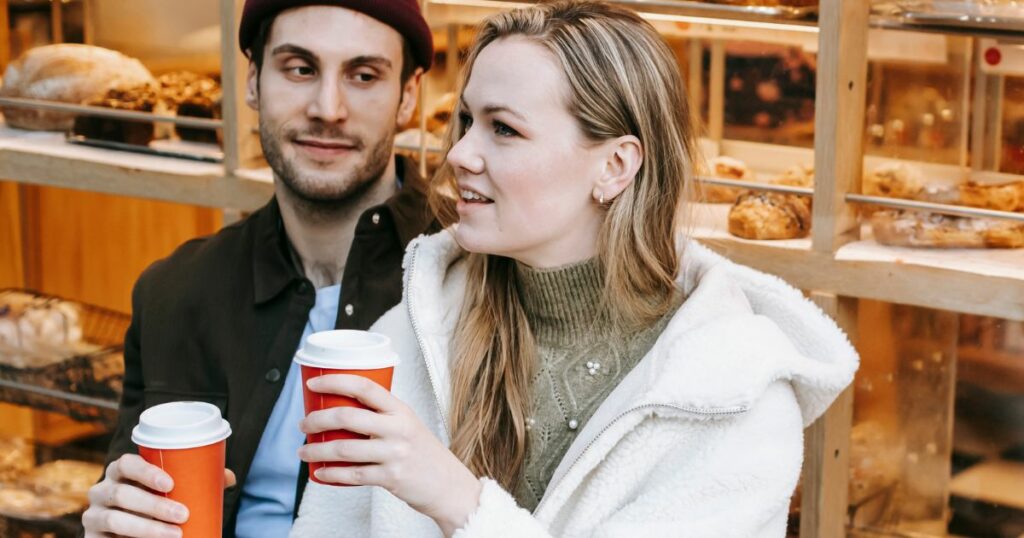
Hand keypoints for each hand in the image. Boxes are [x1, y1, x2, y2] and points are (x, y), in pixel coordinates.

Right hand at [83, 454, 236, 537]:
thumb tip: (228, 478)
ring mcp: (93, 515)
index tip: (170, 482)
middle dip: (154, 505)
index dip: (145, 471)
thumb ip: (196, 482)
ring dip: (147, 528)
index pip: (125, 463)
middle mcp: (102, 491)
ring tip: (175, 534)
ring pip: (115, 519)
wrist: (131, 533)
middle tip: (184, 514)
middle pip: (122, 494)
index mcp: (120, 473)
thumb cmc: (154, 504)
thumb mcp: (170, 492)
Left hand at [299, 374, 481, 536]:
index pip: (364, 387)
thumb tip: (342, 407)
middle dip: (317, 419)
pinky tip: (320, 473)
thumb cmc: (424, 453)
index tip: (314, 384)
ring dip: (317, 450)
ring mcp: (394, 454)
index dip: (334, 382)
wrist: (448, 485)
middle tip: (304, 424)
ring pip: (344, 449)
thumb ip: (382, 415)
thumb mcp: (409, 424)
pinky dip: (332, 474)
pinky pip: (353, 475)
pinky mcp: (391, 478)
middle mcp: (398, 429)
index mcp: (401, 410)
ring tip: (304, 451)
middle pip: (348, 416)